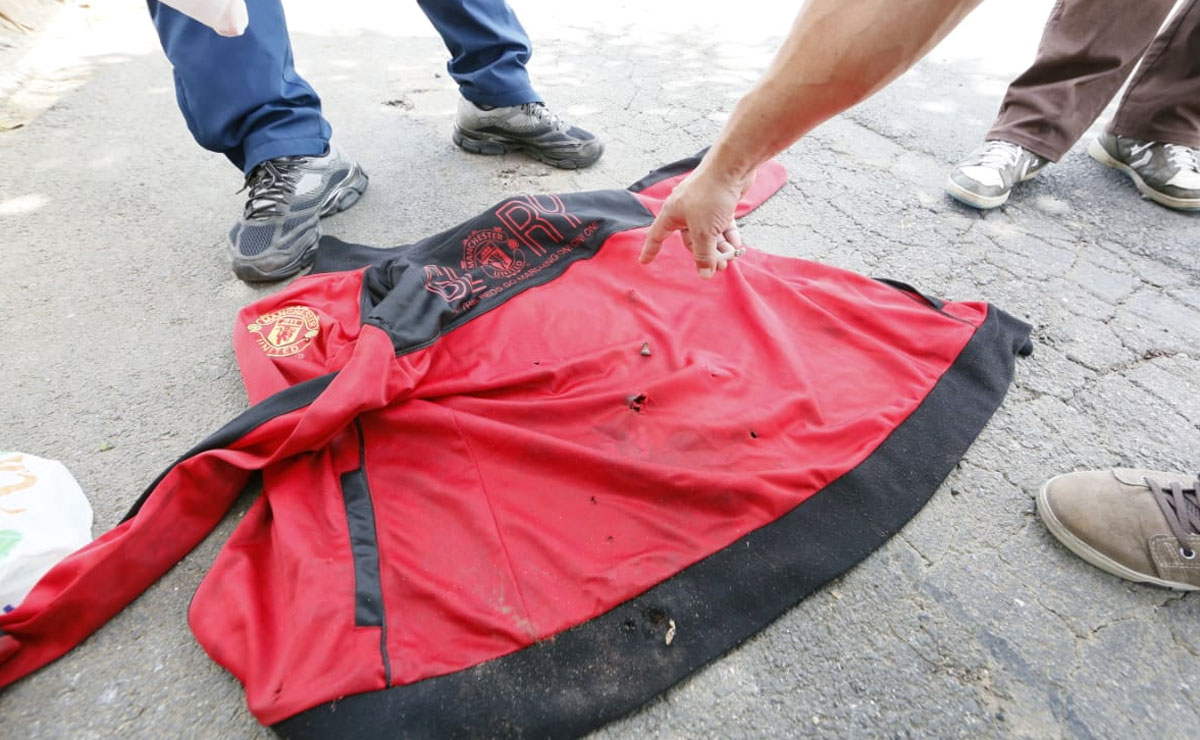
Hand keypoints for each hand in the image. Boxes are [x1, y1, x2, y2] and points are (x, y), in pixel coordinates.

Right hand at [638, 165, 753, 278]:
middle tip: (719, 267)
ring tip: (731, 258)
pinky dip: (728, 235)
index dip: (651, 250)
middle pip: (690, 240)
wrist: (731, 167)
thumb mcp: (704, 232)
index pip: (657, 236)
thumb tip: (704, 274)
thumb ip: (703, 255)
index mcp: (672, 213)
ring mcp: (702, 205)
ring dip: (719, 247)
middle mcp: (684, 209)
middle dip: (705, 254)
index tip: (645, 261)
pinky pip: (721, 224)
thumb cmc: (710, 195)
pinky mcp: (719, 202)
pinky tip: (737, 245)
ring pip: (708, 233)